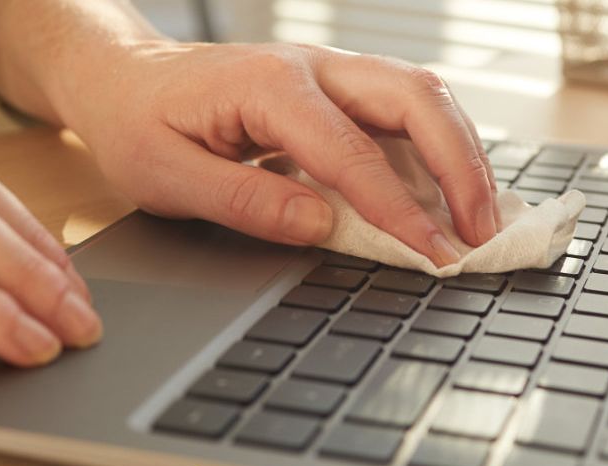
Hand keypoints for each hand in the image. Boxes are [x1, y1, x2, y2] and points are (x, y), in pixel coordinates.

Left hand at [50, 42, 497, 266]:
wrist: (123, 75)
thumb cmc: (138, 122)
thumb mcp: (165, 175)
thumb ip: (243, 200)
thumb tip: (318, 225)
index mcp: (268, 86)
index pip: (354, 152)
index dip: (400, 210)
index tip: (435, 255)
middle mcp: (313, 67)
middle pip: (416, 99)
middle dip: (462, 167)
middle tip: (483, 232)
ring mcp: (331, 73)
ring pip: (423, 96)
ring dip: (462, 154)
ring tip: (484, 216)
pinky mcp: (339, 90)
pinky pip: (407, 111)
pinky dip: (442, 150)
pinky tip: (451, 193)